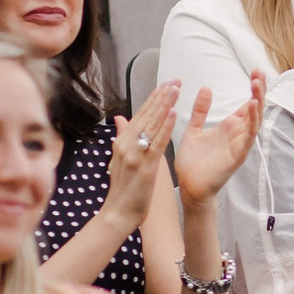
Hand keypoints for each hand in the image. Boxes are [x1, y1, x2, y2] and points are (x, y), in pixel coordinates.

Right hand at [102, 84, 178, 233]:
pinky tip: (174, 114)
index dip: (153, 98)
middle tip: (175, 80)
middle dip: (161, 96)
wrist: (118, 214)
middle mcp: (126, 145)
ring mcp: (134, 155)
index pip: (140, 115)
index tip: (165, 84)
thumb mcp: (120, 159)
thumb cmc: (123, 189)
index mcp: (122, 142)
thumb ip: (123, 137)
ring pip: (152, 124)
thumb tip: (120, 117)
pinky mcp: (145, 166)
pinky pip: (157, 143)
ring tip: (176, 89)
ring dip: (164, 105)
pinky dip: (166, 127)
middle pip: (146, 115)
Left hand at [172, 73, 263, 205]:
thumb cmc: (192, 162)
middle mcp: (238, 134)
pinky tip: (252, 107)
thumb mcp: (194, 130)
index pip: (248, 105)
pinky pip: (249, 137)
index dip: (254, 89)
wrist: (188, 186)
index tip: (255, 71)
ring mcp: (240, 144)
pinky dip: (252, 122)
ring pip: (255, 120)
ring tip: (257, 84)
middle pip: (255, 109)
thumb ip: (201, 111)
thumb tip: (206, 88)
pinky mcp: (238, 155)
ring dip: (258, 102)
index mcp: (230, 128)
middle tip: (259, 72)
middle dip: (259, 90)